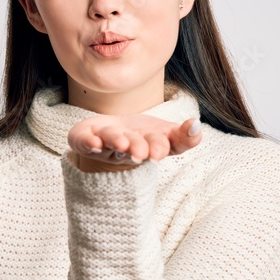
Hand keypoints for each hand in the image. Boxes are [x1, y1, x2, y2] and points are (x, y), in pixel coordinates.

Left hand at [67, 113, 201, 171]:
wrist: (107, 137)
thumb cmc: (141, 136)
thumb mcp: (167, 133)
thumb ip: (185, 134)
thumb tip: (197, 125)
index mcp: (148, 148)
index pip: (158, 149)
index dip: (159, 149)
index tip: (159, 154)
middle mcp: (125, 150)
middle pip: (133, 149)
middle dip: (138, 149)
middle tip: (142, 154)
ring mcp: (103, 145)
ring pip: (109, 143)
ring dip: (116, 142)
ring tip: (122, 144)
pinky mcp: (83, 139)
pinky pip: (82, 141)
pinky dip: (86, 142)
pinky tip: (92, 142)